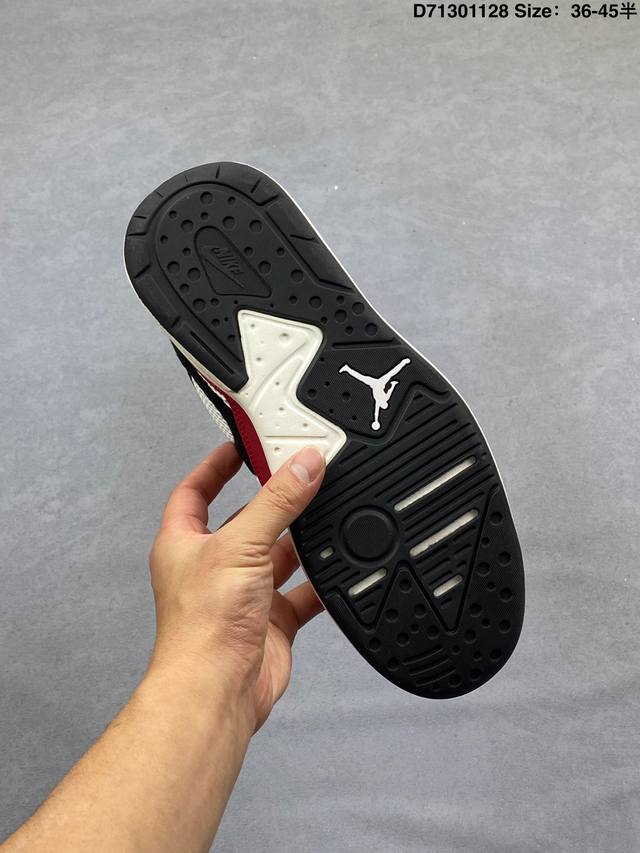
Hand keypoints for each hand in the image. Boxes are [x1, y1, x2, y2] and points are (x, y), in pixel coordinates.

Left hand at [147, 442, 325, 731]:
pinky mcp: (271, 620)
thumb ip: (277, 503)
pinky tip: (338, 568)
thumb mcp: (241, 546)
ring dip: (299, 541)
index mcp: (185, 544)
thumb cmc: (204, 626)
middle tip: (300, 475)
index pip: (194, 492)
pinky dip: (320, 582)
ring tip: (325, 513)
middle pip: (246, 521)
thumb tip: (303, 465)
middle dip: (272, 502)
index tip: (239, 446)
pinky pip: (302, 593)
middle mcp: (212, 567)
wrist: (219, 690)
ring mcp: (243, 594)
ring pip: (277, 555)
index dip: (215, 467)